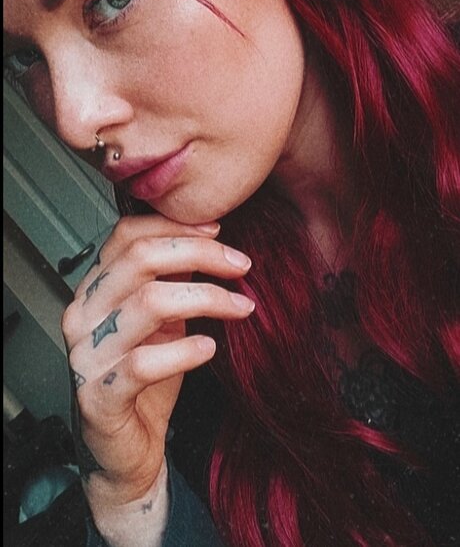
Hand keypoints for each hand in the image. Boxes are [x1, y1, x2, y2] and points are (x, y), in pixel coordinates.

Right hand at [61, 214, 253, 505]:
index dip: (175, 226)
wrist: (125, 451)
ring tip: (242, 307)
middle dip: (200, 253)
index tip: (219, 231)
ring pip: (149, 303)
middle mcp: (82, 314)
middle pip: (141, 259)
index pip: (127, 234)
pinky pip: (144, 363)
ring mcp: (86, 355)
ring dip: (206, 299)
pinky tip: (210, 347)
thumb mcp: (162, 319)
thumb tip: (210, 236)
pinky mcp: (98, 397)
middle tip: (241, 265)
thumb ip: (173, 278)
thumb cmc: (146, 378)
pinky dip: (184, 351)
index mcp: (94, 288)